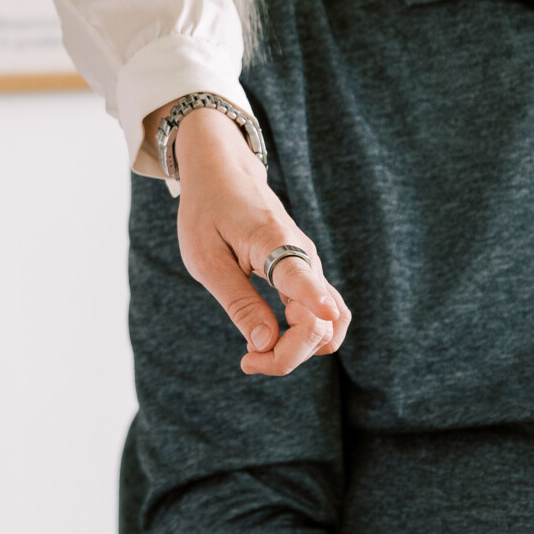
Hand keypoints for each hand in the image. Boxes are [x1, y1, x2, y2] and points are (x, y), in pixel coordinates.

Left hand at [163, 106, 348, 375]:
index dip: (318, 302)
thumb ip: (238, 302)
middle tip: (247, 362)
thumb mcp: (205, 259)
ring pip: (328, 322)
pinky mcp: (308, 272)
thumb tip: (265, 344)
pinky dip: (304, 336)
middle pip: (320, 319)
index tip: (325, 317)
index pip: (304, 278)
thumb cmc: (207, 210)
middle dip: (289, 354)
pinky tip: (273, 339)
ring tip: (258, 355)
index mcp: (275, 243)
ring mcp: (311, 265)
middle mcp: (304, 255)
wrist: (222, 171)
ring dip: (301, 349)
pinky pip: (321, 314)